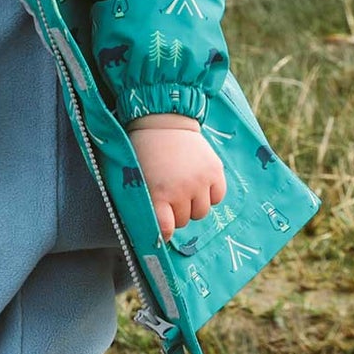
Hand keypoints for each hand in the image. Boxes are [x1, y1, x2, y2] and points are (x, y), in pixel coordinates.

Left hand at [128, 115, 225, 239]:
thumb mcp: (136, 178)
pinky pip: (218, 197)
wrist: (161, 120)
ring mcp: (201, 180)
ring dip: (193, 205)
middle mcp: (182, 190)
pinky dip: (209, 194)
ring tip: (183, 188)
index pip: (167, 228)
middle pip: (184, 221)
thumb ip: (145, 204)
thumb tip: (154, 231)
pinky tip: (198, 181)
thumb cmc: (143, 152)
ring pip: (202, 212)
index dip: (165, 233)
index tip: (163, 232)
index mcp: (158, 193)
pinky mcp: (215, 171)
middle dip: (176, 212)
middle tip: (169, 197)